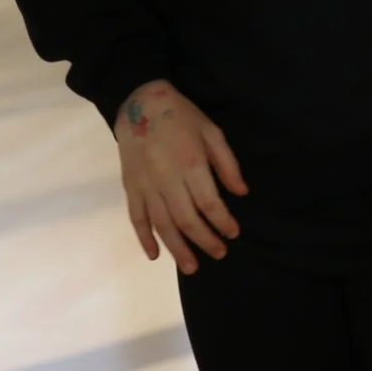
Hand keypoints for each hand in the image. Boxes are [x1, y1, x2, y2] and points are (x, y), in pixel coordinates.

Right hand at [115, 80, 247, 274]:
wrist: (139, 103)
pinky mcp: (130, 187)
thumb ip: (227, 164)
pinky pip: (136, 218)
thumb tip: (241, 193)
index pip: (209, 203)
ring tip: (191, 267)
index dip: (223, 221)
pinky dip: (144, 238)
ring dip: (177, 248)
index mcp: (191, 163)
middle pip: (186, 219)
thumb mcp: (211, 131)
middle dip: (204, 240)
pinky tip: (154, 255)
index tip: (233, 233)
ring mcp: (145, 185)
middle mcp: (167, 179)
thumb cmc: (181, 116)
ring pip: (162, 224)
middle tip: (219, 254)